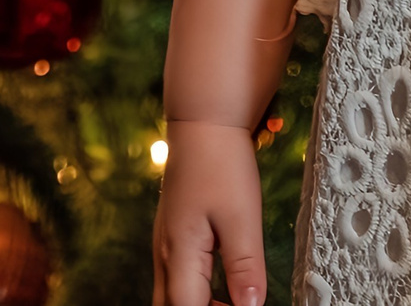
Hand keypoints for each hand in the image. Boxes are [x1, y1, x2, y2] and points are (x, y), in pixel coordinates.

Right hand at [154, 120, 267, 305]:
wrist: (203, 123)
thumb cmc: (221, 162)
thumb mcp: (242, 217)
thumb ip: (245, 268)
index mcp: (179, 254)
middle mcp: (165, 255)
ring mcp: (165, 246)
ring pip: (172, 296)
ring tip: (233, 303)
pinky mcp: (173, 236)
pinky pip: (178, 279)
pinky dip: (196, 293)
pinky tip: (222, 289)